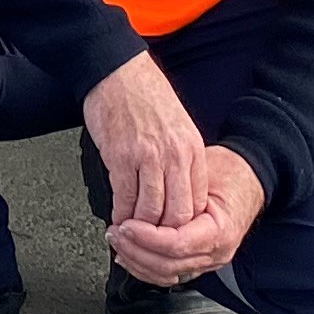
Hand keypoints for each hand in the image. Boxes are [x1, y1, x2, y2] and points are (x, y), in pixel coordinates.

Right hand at [79, 50, 207, 232]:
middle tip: (152, 243)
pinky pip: (124, 198)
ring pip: (150, 212)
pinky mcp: (120, 156)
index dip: (184, 226)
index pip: (197, 203)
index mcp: (192, 150)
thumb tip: (178, 193)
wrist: (116, 70)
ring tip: (132, 234)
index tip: (173, 235)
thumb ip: (182, 160)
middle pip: (178, 214)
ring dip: (140, 229)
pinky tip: (118, 219)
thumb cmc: (144, 95)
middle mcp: (174, 156)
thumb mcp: (179, 127)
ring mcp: (148, 157)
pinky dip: (120, 215)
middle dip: (164, 235)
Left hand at [110, 146, 268, 286]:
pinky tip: (129, 254)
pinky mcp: (198, 260)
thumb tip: (140, 194)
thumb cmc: (228, 172)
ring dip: (137, 261)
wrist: (246, 179)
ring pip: (166, 274)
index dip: (146, 237)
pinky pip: (169, 271)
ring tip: (118, 242)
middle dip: (136, 251)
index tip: (125, 225)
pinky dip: (145, 265)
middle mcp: (216, 252)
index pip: (177, 244)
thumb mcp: (203, 172)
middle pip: (168, 265)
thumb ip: (176, 189)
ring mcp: (208, 260)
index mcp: (220, 231)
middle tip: (115, 233)